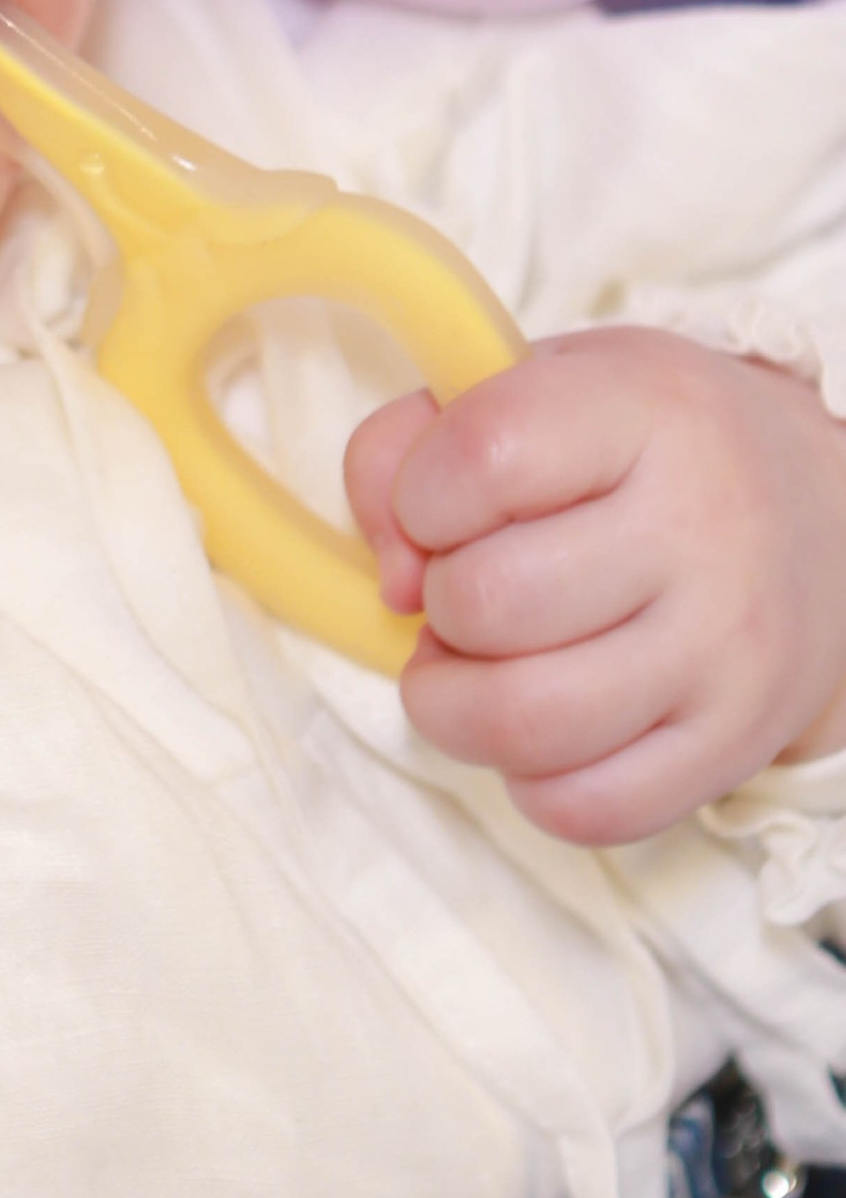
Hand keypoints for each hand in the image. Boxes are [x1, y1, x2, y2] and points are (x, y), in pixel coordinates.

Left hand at [346, 327, 845, 842]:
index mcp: (645, 413)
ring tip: (475, 668)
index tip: (439, 507)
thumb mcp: (534, 389)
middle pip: (490, 602)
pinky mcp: (735, 746)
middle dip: (438, 608)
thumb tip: (394, 580)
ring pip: (525, 722)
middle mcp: (701, 528)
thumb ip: (409, 446)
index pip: (486, 455)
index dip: (420, 495)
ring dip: (455, 706)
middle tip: (463, 596)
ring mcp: (726, 649)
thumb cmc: (642, 451)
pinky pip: (586, 809)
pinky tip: (536, 727)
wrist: (822, 520)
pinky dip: (527, 780)